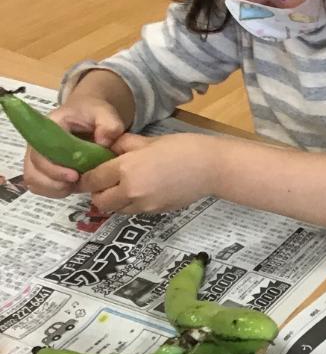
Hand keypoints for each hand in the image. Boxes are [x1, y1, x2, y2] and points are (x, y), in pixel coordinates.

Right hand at [21, 96, 126, 197]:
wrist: (90, 115)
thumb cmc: (94, 113)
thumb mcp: (104, 112)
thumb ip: (109, 124)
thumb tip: (105, 143)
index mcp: (48, 128)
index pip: (39, 152)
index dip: (54, 169)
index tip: (74, 176)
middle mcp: (37, 144)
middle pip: (32, 170)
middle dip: (53, 182)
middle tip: (75, 184)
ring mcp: (40, 158)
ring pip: (34, 181)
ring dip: (53, 189)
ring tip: (74, 187)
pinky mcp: (45, 169)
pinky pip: (40, 186)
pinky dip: (54, 191)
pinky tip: (71, 188)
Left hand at [78, 133, 219, 213]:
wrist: (212, 168)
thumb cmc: (183, 148)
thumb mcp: (150, 140)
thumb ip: (125, 145)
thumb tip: (108, 147)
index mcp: (126, 169)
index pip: (92, 180)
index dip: (86, 178)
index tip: (86, 174)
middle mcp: (130, 191)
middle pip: (99, 201)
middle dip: (98, 192)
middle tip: (106, 181)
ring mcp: (144, 205)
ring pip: (116, 209)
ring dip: (114, 200)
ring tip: (125, 186)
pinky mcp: (156, 212)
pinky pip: (134, 210)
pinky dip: (131, 203)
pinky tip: (144, 190)